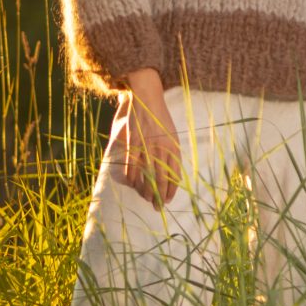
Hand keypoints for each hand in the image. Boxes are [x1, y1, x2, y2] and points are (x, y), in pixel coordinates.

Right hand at [119, 71, 185, 206]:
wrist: (148, 99)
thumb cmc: (161, 118)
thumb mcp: (172, 134)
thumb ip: (172, 152)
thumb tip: (172, 172)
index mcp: (173, 146)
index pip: (174, 174)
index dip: (171, 189)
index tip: (168, 199)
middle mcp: (161, 148)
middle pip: (160, 177)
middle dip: (159, 194)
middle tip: (157, 207)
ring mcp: (146, 145)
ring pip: (146, 173)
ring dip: (145, 189)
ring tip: (145, 198)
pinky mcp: (133, 142)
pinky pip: (132, 163)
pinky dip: (131, 175)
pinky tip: (131, 184)